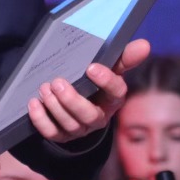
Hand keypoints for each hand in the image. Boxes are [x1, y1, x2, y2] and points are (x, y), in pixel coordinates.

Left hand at [25, 38, 148, 143]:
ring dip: (55, 107)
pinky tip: (35, 103)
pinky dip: (41, 120)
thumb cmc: (97, 83)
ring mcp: (79, 128)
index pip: (116, 92)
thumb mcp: (111, 69)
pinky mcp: (62, 135)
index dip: (106, 81)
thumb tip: (144, 45)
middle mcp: (98, 117)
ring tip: (44, 88)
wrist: (82, 105)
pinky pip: (52, 133)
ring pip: (69, 124)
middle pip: (89, 115)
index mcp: (113, 99)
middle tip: (57, 82)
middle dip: (72, 100)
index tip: (91, 68)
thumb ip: (124, 57)